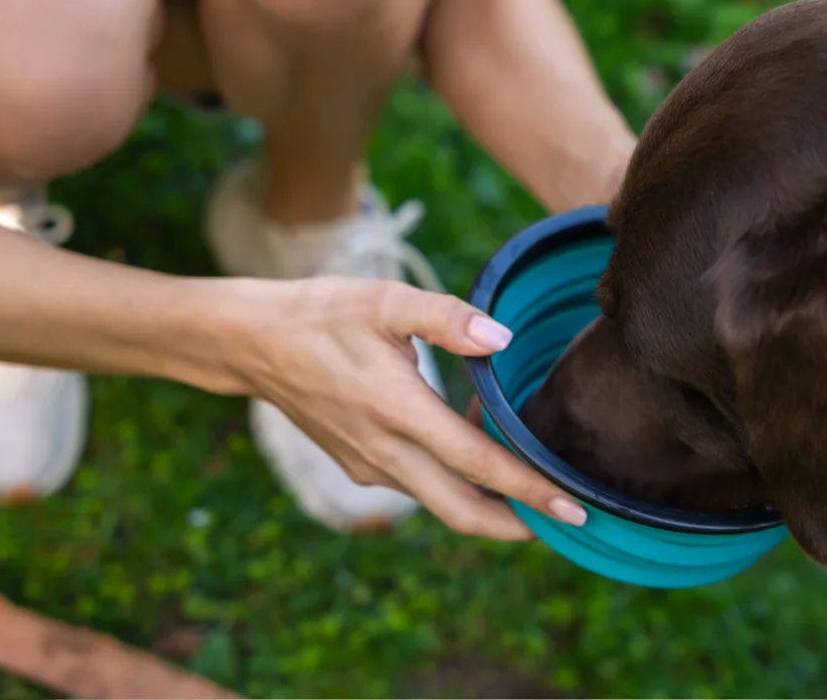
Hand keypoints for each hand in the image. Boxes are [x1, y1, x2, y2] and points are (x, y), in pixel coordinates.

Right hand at [233, 276, 586, 540]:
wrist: (252, 343)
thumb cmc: (322, 314)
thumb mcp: (384, 300)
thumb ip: (447, 318)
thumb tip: (501, 339)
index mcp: (398, 411)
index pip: (478, 464)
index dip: (530, 490)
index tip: (574, 509)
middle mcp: (385, 451)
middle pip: (463, 512)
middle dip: (520, 526)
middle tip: (570, 522)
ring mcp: (370, 465)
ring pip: (441, 503)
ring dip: (489, 504)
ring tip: (534, 486)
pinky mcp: (360, 465)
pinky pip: (419, 485)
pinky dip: (455, 481)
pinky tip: (474, 446)